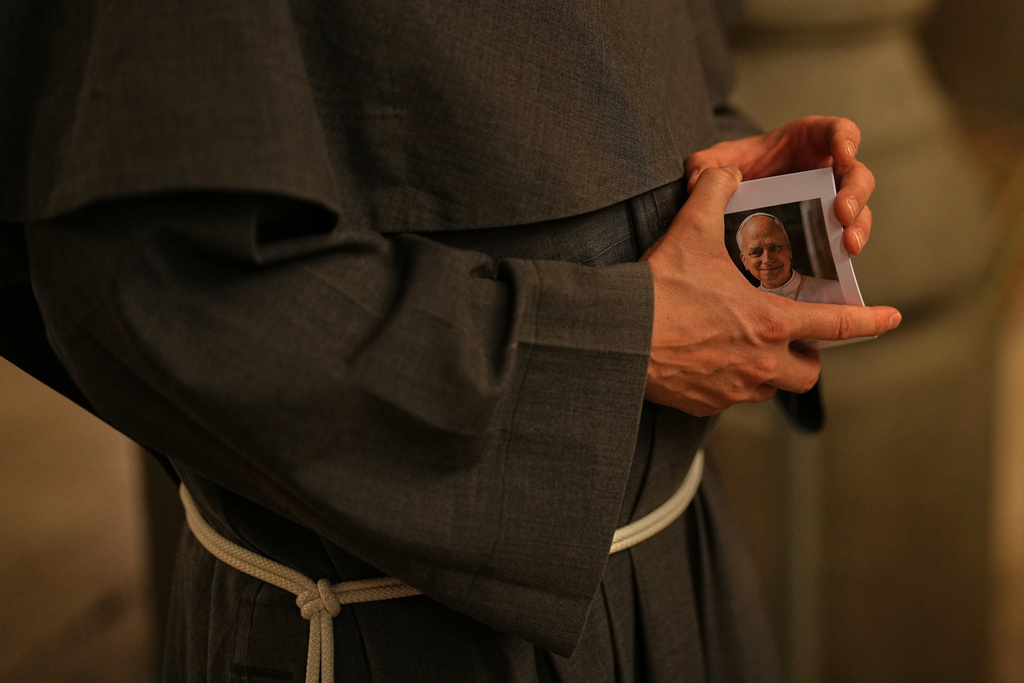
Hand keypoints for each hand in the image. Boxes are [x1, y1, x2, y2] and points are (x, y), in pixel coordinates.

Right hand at [641, 167, 900, 416]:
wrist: (620, 337)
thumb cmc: (660, 288)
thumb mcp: (691, 231)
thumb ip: (715, 193)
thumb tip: (724, 172)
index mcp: (771, 323)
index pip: (837, 325)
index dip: (870, 322)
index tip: (892, 318)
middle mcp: (762, 363)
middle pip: (808, 372)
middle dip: (808, 357)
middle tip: (793, 337)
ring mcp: (734, 389)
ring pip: (772, 388)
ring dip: (771, 371)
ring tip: (749, 348)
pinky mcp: (706, 404)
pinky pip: (732, 397)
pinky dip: (731, 382)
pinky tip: (710, 360)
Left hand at [685, 116, 873, 255]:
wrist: (735, 197)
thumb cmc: (734, 169)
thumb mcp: (716, 161)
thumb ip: (705, 164)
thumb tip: (696, 181)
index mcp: (808, 141)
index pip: (837, 132)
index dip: (844, 139)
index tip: (842, 152)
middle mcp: (826, 170)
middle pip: (856, 175)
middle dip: (855, 194)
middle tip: (843, 214)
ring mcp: (830, 200)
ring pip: (858, 210)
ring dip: (858, 227)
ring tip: (849, 245)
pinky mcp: (826, 228)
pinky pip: (844, 238)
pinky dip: (845, 250)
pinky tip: (840, 262)